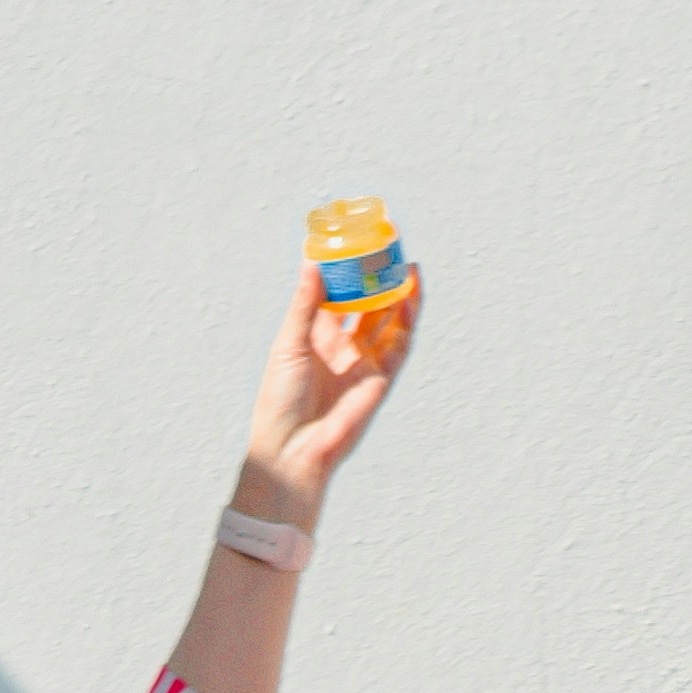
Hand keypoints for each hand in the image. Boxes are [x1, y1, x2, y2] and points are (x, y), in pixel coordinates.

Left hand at [238, 254, 421, 518]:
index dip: (348, 273)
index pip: (337, 298)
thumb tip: (311, 261)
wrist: (292, 448)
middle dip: (380, 281)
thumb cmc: (280, 400)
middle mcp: (342, 349)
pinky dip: (407, 322)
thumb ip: (304, 304)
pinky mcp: (379, 380)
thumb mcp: (289, 343)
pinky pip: (399, 346)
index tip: (355, 244)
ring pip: (388, 323)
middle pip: (368, 307)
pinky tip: (410, 297)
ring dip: (400, 296)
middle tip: (390, 249)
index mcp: (316, 339)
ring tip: (408, 266)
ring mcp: (363, 364)